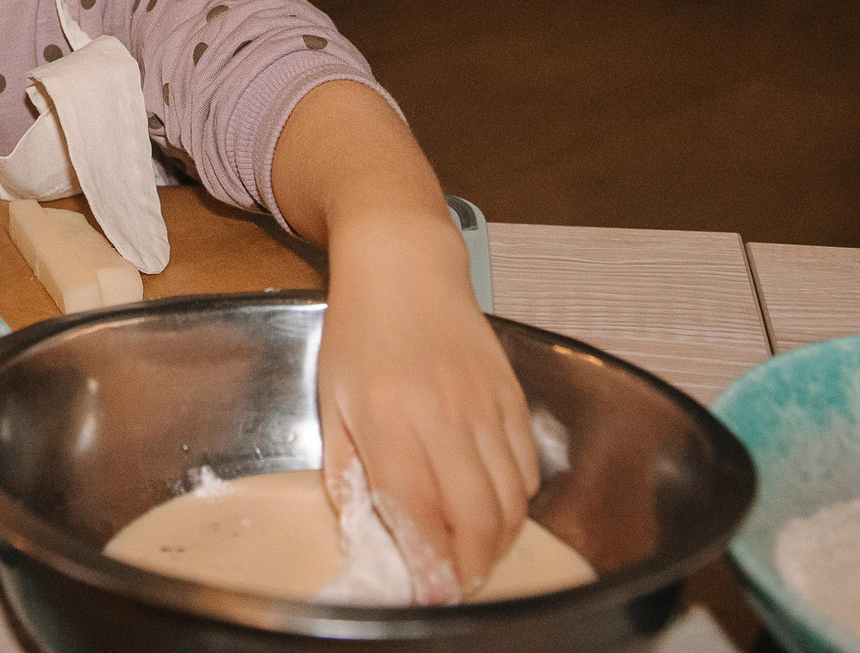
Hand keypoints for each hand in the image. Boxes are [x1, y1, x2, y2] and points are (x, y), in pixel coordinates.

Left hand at [319, 212, 536, 600]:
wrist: (405, 265)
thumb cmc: (359, 332)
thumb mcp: (332, 399)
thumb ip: (347, 465)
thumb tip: (367, 523)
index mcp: (390, 420)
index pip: (420, 510)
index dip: (431, 564)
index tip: (431, 595)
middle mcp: (444, 417)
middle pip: (479, 517)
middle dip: (473, 567)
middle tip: (459, 585)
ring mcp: (485, 406)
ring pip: (512, 499)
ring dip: (499, 540)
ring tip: (477, 554)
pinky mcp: (513, 395)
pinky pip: (528, 466)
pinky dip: (518, 500)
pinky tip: (495, 505)